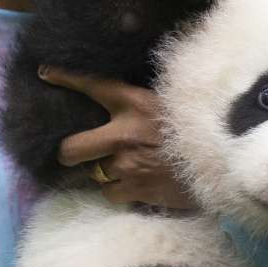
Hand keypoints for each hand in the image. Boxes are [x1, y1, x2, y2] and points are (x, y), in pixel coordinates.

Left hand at [41, 66, 195, 208]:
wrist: (222, 162)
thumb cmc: (199, 128)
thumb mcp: (173, 103)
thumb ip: (145, 102)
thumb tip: (125, 98)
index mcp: (135, 103)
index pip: (92, 85)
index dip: (64, 78)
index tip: (45, 73)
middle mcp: (124, 134)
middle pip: (71, 149)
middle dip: (69, 153)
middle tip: (73, 153)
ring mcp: (127, 165)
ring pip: (93, 174)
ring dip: (102, 172)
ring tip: (119, 169)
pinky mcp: (136, 190)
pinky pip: (112, 193)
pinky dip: (119, 190)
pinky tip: (133, 184)